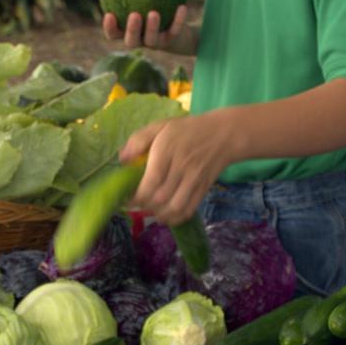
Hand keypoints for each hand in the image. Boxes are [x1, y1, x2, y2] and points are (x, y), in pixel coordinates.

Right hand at [102, 6, 187, 50]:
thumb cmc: (155, 6)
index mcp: (128, 31)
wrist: (176, 30)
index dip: (109, 27)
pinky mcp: (171, 41)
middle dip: (131, 29)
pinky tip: (182, 6)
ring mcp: (155, 42)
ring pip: (151, 40)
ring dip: (151, 27)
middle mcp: (140, 39)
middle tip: (134, 14)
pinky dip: (178, 20)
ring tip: (154, 13)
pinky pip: (174, 30)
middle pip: (131, 41)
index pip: (114, 33)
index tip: (109, 14)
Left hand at [119, 114, 236, 225]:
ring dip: (160, 214)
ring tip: (152, 210)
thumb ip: (138, 140)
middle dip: (145, 206)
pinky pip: (189, 210)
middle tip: (138, 203)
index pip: (151, 182)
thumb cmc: (186, 130)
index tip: (128, 198)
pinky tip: (167, 215)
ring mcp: (195, 180)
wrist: (223, 134)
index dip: (137, 196)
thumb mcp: (160, 126)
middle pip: (161, 198)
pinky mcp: (204, 189)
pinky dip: (176, 218)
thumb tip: (122, 160)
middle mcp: (181, 167)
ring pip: (175, 207)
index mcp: (167, 151)